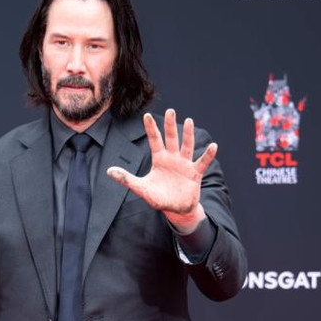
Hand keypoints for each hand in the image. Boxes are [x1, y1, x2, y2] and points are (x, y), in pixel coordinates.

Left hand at [107, 109, 216, 232]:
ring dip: (188, 134)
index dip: (151, 128)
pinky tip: (213, 146)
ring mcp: (184, 164)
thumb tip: (108, 171)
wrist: (176, 210)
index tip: (147, 115)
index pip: (154, 140)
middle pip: (171, 138)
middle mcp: (172, 159)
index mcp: (159, 160)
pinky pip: (202, 162)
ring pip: (187, 146)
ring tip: (189, 121)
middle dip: (171, 125)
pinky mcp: (195, 173)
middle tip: (171, 110)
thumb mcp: (141, 188)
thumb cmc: (159, 198)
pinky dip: (207, 155)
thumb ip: (126, 179)